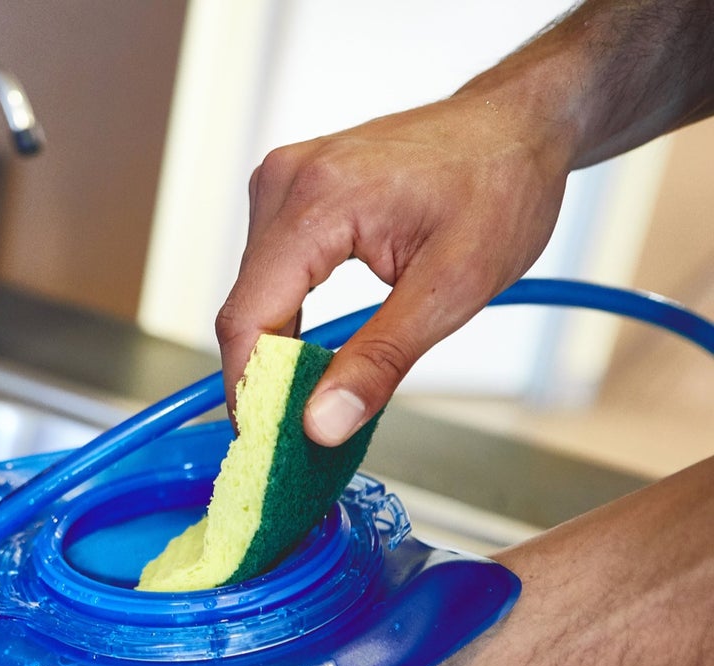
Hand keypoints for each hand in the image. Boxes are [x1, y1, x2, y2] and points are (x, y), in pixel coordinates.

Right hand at [216, 91, 572, 444]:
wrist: (517, 125)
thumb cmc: (500, 185)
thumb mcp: (453, 288)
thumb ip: (380, 360)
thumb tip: (322, 424)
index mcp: (318, 200)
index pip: (249, 317)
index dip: (251, 390)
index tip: (269, 443)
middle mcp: (284, 183)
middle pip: (246, 309)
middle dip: (268, 377)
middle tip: (307, 432)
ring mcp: (281, 183)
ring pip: (253, 296)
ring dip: (280, 350)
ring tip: (321, 392)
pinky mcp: (288, 193)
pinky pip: (269, 274)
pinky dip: (289, 319)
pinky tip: (318, 350)